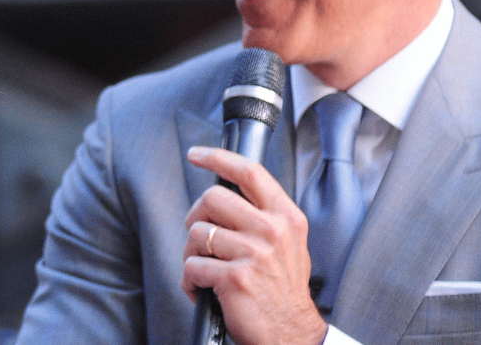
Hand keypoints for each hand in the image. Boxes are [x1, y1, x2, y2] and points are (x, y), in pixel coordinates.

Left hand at [182, 146, 327, 344]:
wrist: (292, 334)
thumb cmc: (283, 290)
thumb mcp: (288, 243)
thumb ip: (263, 215)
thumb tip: (225, 192)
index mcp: (286, 217)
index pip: (249, 172)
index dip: (217, 157)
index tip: (197, 154)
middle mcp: (272, 231)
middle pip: (212, 198)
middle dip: (196, 217)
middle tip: (200, 238)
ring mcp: (254, 254)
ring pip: (197, 233)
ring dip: (191, 253)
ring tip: (203, 269)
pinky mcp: (234, 278)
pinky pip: (191, 267)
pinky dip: (189, 281)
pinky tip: (202, 289)